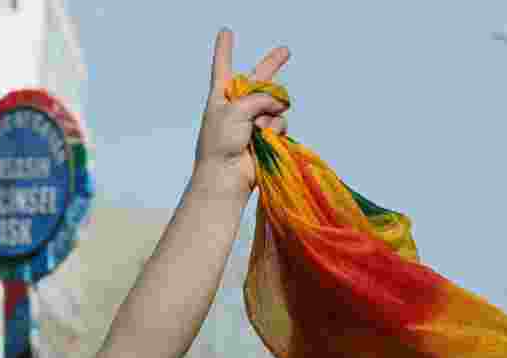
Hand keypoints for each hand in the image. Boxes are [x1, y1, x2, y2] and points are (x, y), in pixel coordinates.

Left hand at [193, 29, 289, 198]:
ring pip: (275, 105)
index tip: (225, 32)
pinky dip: (274, 131)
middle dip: (272, 66)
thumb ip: (259, 98)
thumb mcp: (234, 109)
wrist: (226, 176)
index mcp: (221, 96)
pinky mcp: (267, 137)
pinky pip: (280, 123)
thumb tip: (280, 104)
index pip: (223, 66)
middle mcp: (238, 106)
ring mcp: (254, 121)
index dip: (224, 48)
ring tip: (255, 132)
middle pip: (258, 80)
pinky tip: (264, 141)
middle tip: (286, 51)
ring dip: (269, 116)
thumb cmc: (220, 142)